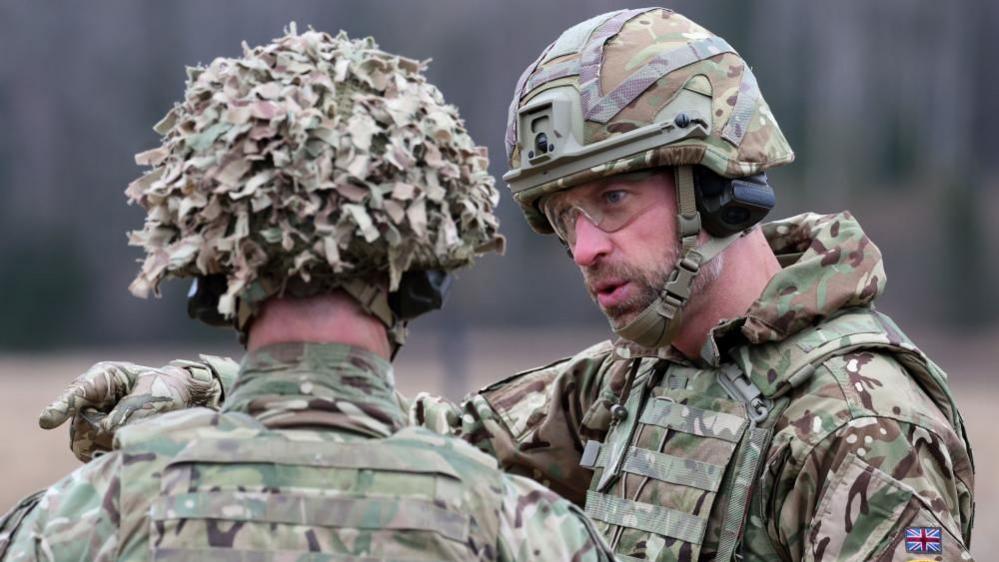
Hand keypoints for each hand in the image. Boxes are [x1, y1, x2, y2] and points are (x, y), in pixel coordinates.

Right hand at [38, 357, 235, 461]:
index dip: (61, 407)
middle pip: (80, 427)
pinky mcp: (90, 439)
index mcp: (102, 378)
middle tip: (133, 424)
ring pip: (82, 443)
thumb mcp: (153, 394)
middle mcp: (88, 399)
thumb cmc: (163, 389)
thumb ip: (131, 410)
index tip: (46, 421)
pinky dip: (108, 453)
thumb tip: (109, 432)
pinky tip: (126, 443)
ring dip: (107, 445)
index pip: (77, 393)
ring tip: (133, 431)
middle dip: (103, 432)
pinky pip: (89, 454)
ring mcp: (86, 420)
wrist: (173, 400)